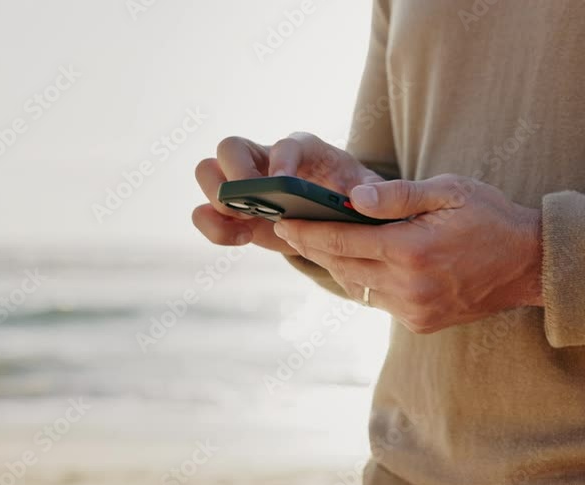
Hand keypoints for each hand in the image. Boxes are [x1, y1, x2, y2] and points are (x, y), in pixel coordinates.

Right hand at [191, 132, 383, 253]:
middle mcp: (268, 159)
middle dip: (235, 175)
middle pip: (230, 147)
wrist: (344, 220)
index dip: (282, 161)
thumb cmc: (360, 202)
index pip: (286, 145)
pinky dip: (215, 226)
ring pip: (208, 172)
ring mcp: (247, 183)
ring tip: (243, 227)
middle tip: (251, 204)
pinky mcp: (236, 210)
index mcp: (306, 151)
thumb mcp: (376, 195)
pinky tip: (240, 238)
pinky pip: (208, 212)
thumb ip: (377, 195)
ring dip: (217, 199)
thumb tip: (362, 200)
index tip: (282, 184)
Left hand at [272, 174, 543, 332]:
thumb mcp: (448, 191)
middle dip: (314, 247)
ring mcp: (414, 310)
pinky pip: (378, 301)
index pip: (342, 240)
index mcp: (411, 250)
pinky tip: (358, 264)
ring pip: (357, 287)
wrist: (531, 264)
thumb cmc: (491, 217)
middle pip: (342, 266)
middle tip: (290, 228)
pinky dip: (364, 281)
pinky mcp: (421, 323)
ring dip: (337, 266)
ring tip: (318, 244)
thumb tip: (353, 198)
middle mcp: (408, 286)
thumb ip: (398, 195)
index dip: (308, 231)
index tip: (283, 220)